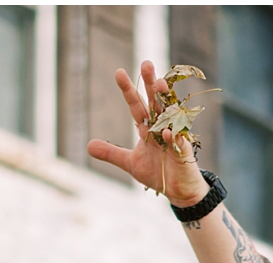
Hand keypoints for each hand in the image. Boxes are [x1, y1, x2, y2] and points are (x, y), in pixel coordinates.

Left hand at [87, 62, 209, 207]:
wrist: (177, 189)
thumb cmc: (156, 172)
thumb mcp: (130, 163)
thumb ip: (111, 153)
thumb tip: (88, 145)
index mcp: (147, 127)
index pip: (136, 105)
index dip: (128, 90)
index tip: (119, 73)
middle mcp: (161, 126)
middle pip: (154, 101)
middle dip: (150, 83)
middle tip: (146, 63)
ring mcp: (174, 136)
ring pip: (169, 113)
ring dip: (164, 98)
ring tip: (159, 84)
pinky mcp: (183, 151)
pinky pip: (179, 141)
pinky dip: (173, 137)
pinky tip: (167, 131)